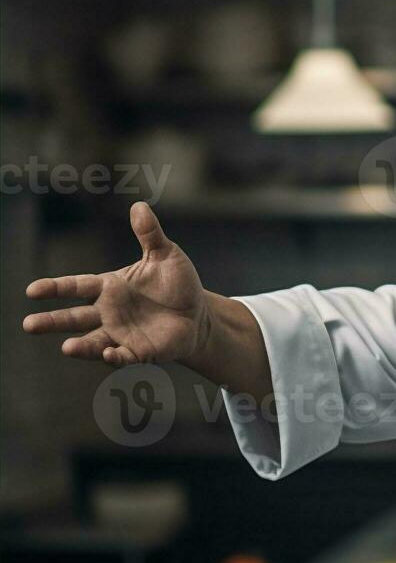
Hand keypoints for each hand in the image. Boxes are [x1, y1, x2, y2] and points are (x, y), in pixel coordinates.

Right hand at [23, 202, 207, 366]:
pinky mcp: (138, 351)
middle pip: (74, 317)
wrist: (198, 314)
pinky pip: (123, 356)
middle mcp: (108, 312)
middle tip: (29, 325)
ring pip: (93, 341)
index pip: (76, 286)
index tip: (32, 290)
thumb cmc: (177, 284)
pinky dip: (115, 357)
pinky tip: (110, 354)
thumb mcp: (166, 255)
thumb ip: (149, 234)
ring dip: (80, 346)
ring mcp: (120, 333)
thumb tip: (139, 205)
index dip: (55, 288)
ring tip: (66, 348)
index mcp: (109, 287)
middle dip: (52, 321)